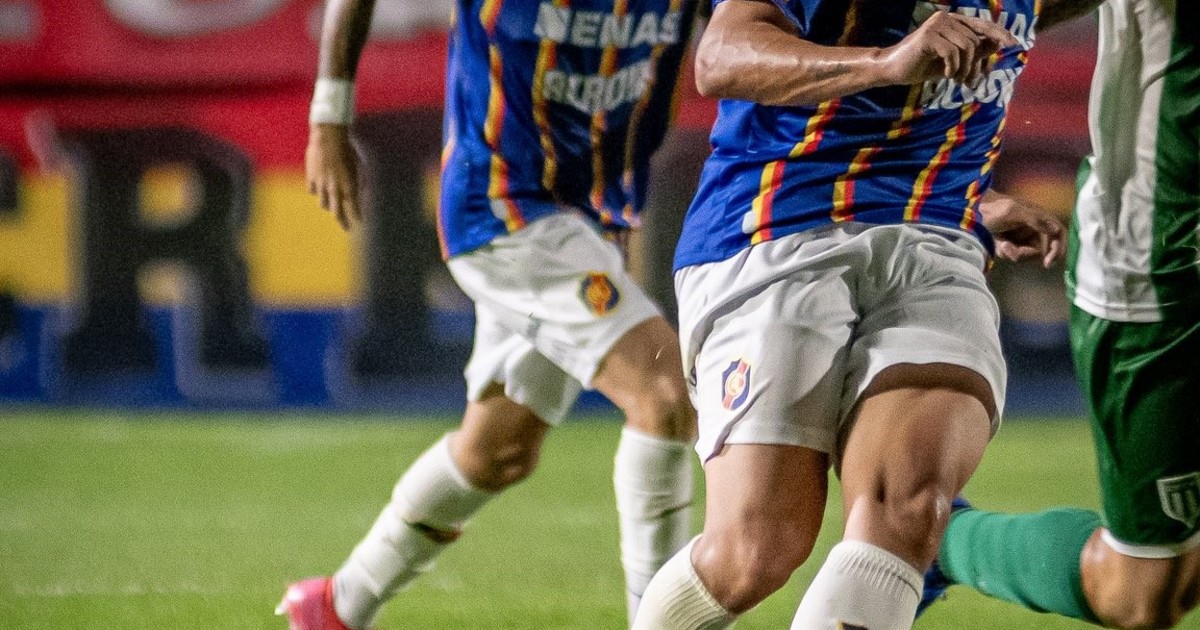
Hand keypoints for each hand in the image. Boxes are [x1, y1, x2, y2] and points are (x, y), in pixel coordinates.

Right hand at [305, 123, 361, 230]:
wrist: (328, 136)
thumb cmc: (346, 149)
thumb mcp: (357, 165)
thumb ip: (358, 180)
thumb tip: (359, 192)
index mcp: (348, 185)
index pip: (353, 207)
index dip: (356, 217)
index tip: (359, 224)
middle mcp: (334, 188)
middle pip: (337, 211)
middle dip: (342, 221)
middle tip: (346, 228)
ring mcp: (321, 184)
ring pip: (323, 203)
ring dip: (328, 205)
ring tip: (332, 206)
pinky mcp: (311, 177)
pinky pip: (313, 191)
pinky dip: (317, 191)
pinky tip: (320, 189)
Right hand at [878, 11, 1017, 86]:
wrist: (891, 71)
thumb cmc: (921, 66)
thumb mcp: (953, 62)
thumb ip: (973, 52)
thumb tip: (997, 45)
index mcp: (953, 22)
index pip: (982, 24)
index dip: (999, 33)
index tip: (1014, 44)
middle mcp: (946, 18)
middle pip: (975, 40)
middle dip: (976, 64)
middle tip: (970, 83)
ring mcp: (936, 25)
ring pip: (967, 47)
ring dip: (965, 68)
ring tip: (957, 80)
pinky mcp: (928, 36)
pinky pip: (952, 52)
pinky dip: (952, 68)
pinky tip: (945, 75)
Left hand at [978, 190, 1065, 267]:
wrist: (970, 213)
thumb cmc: (993, 209)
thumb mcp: (1013, 211)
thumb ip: (1035, 219)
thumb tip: (1056, 229)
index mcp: (1039, 217)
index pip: (1058, 234)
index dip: (1058, 248)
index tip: (1048, 263)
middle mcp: (1034, 228)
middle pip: (1040, 250)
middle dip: (1024, 253)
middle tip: (1007, 249)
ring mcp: (1023, 237)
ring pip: (1025, 255)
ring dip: (1012, 252)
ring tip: (1000, 243)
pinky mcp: (1012, 244)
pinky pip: (1013, 255)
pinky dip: (1005, 252)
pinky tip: (997, 243)